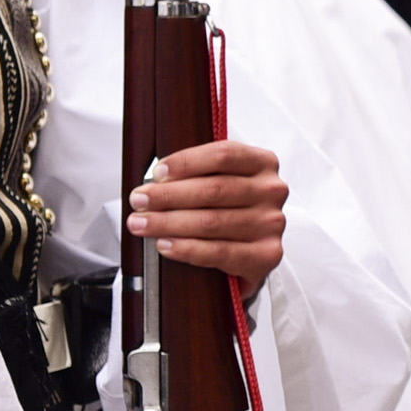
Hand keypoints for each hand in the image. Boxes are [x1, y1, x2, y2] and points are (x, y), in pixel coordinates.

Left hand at [126, 139, 285, 284]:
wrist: (253, 250)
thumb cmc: (230, 210)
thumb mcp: (222, 181)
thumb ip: (197, 175)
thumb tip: (153, 182)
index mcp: (262, 163)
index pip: (223, 155)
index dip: (186, 162)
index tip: (156, 173)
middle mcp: (271, 191)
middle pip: (214, 190)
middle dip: (168, 196)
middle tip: (138, 201)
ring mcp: (271, 224)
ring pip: (212, 221)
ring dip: (169, 223)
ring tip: (142, 224)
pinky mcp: (266, 255)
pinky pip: (220, 252)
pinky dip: (187, 249)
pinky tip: (166, 245)